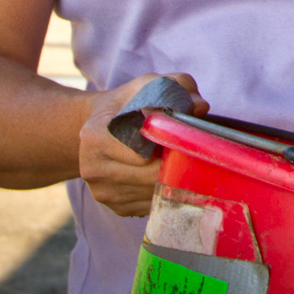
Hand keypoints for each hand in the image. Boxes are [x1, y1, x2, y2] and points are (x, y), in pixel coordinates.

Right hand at [78, 72, 207, 216]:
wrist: (97, 127)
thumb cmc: (129, 103)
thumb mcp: (150, 85)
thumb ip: (177, 88)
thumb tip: (201, 107)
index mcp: (95, 136)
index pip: (140, 151)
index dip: (166, 143)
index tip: (178, 135)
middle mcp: (92, 168)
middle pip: (149, 176)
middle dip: (174, 163)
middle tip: (190, 149)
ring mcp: (102, 192)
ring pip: (153, 194)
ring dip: (172, 179)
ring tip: (178, 159)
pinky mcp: (115, 208)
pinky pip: (151, 206)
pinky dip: (165, 191)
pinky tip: (166, 172)